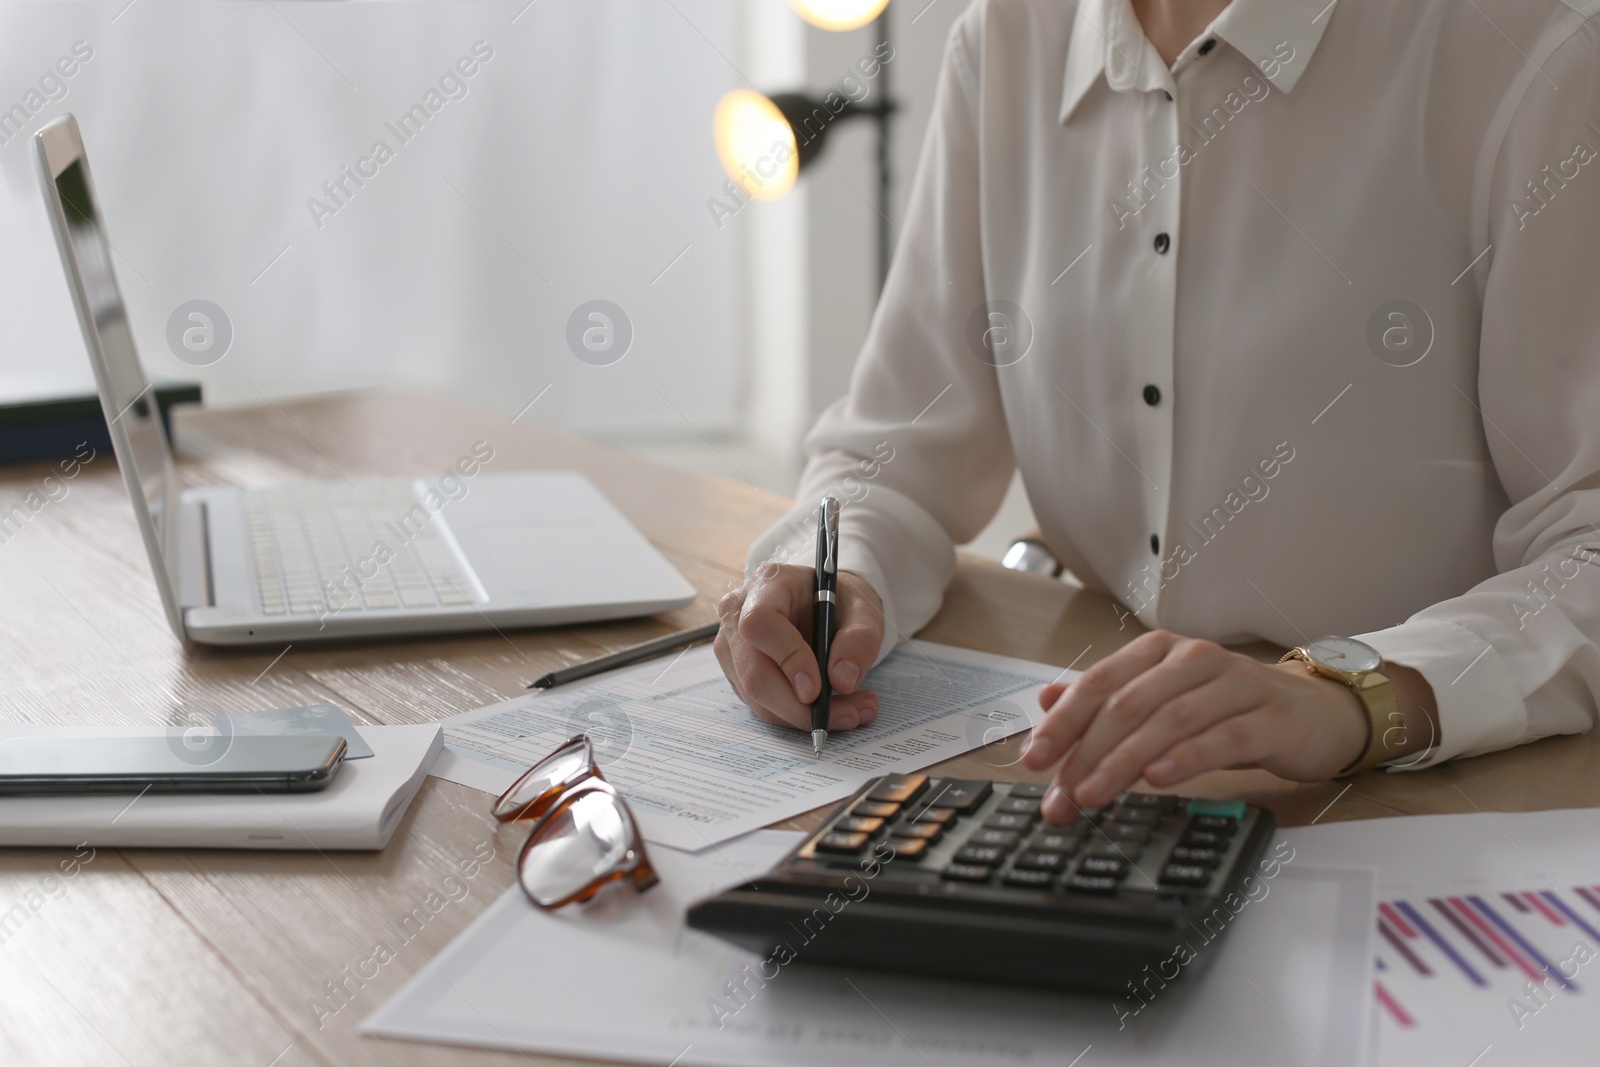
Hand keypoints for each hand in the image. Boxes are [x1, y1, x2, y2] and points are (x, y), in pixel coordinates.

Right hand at [713, 562, 885, 731]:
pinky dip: (796, 716)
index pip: (761, 622)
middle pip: (753, 671)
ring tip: (852, 711)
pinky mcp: (736, 672)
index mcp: (769, 584)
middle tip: (847, 716)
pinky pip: (761, 705)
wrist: (824, 605)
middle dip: (800, 706)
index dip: (787, 658)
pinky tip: (831, 708)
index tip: (818, 689)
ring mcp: (732, 645)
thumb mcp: (863, 610)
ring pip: (756, 696)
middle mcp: (738, 613)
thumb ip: (860, 640)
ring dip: (803, 715)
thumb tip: (842, 681)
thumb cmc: (840, 602)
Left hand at [1020, 630, 1368, 822]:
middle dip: (1086, 755)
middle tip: (1062, 797)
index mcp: (1159, 652)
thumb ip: (1107, 701)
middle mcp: (1194, 660)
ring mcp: (1235, 685)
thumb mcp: (1162, 701)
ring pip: (1168, 721)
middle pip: (1127, 705)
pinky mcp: (1270, 717)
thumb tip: (1047, 699)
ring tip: (1094, 795)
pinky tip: (1159, 778)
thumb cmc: (1230, 710)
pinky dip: (1186, 757)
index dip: (1063, 723)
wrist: (1315, 713)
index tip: (1034, 759)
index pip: (1099, 683)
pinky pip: (1221, 737)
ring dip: (1123, 762)